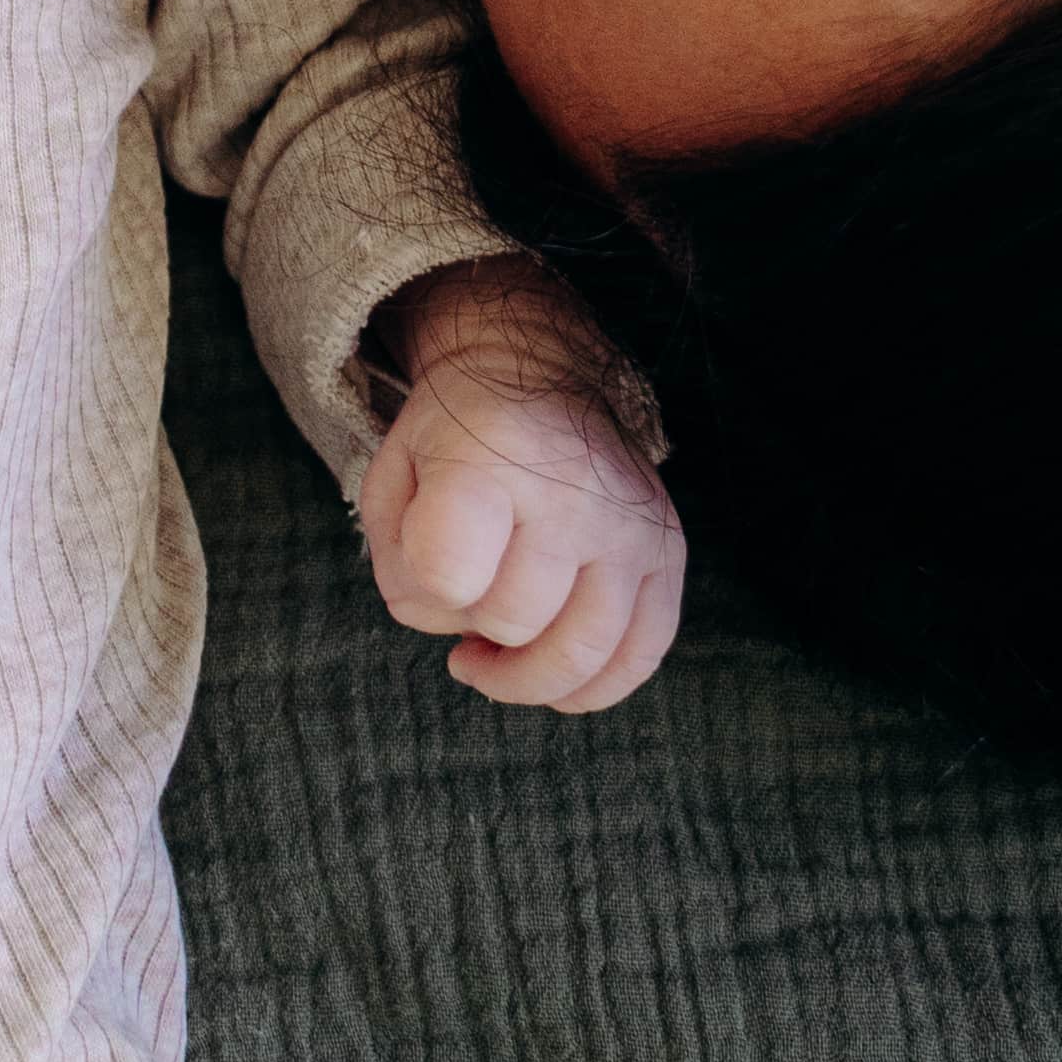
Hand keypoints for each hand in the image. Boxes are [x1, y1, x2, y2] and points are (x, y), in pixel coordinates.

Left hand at [360, 261, 684, 715]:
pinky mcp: (667, 552)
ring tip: (493, 658)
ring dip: (526, 679)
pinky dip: (594, 686)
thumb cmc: (455, 437)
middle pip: (513, 620)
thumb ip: (397, 561)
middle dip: (470, 626)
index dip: (419, 591)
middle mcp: (573, 492)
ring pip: (583, 653)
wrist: (537, 375)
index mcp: (491, 458)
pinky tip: (554, 678)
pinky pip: (643, 653)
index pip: (448, 574)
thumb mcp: (394, 474)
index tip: (418, 566)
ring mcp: (630, 525)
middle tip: (459, 598)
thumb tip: (450, 625)